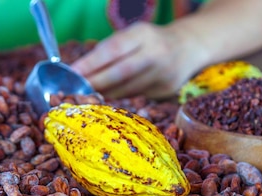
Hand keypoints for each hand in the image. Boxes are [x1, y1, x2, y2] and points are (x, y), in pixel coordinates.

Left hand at [70, 22, 206, 98]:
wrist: (188, 47)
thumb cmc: (150, 41)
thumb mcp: (132, 35)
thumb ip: (110, 50)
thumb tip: (81, 71)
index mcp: (144, 34)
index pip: (113, 50)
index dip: (91, 64)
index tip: (73, 73)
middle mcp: (157, 53)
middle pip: (121, 72)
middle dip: (96, 82)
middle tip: (77, 89)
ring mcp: (164, 73)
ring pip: (127, 89)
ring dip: (105, 92)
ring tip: (90, 92)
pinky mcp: (167, 90)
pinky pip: (136, 95)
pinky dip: (121, 94)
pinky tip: (113, 92)